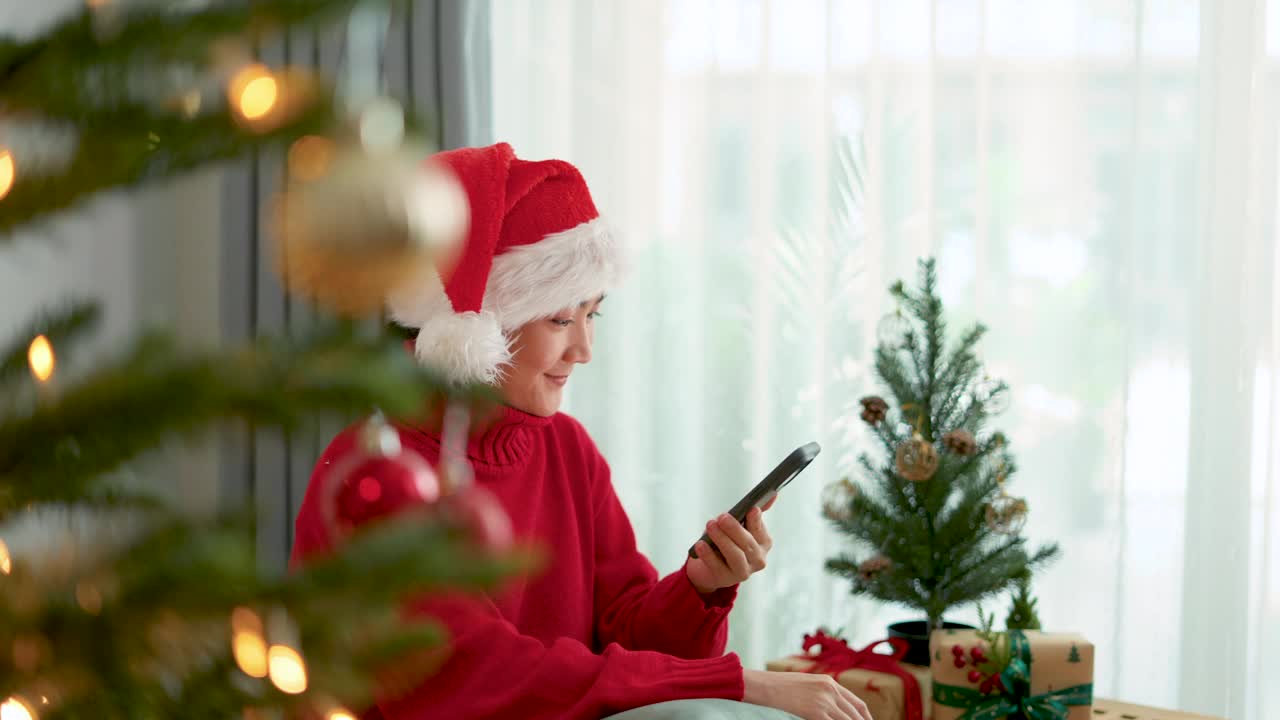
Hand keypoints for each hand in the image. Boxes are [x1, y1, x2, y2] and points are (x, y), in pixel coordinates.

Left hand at [684, 495, 775, 594]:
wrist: (709, 567)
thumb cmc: (727, 541)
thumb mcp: (738, 526)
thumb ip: (752, 513)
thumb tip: (773, 494)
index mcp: (764, 543)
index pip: (761, 531)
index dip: (756, 521)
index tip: (751, 509)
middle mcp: (758, 559)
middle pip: (748, 544)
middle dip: (735, 529)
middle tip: (722, 517)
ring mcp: (743, 571)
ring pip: (735, 555)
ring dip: (722, 539)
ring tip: (710, 526)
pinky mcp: (726, 579)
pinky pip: (717, 566)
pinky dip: (708, 554)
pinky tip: (701, 544)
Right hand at [742, 669, 871, 719]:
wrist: (767, 685)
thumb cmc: (782, 686)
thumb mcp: (808, 685)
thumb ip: (823, 693)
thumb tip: (834, 709)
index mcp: (830, 682)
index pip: (857, 703)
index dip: (865, 717)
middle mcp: (830, 690)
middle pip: (855, 714)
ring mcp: (824, 701)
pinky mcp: (816, 712)